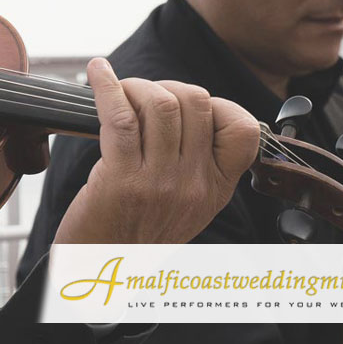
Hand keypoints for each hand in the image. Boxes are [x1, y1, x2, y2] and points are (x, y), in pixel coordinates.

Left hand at [54, 58, 258, 244]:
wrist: (101, 271)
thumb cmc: (134, 231)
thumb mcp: (185, 204)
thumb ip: (195, 162)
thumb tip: (183, 104)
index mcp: (216, 189)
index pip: (245, 130)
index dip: (217, 103)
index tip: (185, 104)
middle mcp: (194, 185)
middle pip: (196, 103)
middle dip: (165, 86)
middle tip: (141, 96)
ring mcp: (161, 182)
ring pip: (161, 104)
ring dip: (136, 86)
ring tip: (120, 92)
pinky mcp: (122, 179)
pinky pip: (120, 116)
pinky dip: (106, 86)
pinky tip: (97, 72)